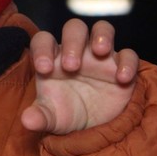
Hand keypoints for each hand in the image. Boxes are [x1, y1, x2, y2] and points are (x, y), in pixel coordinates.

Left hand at [21, 19, 138, 134]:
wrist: (94, 127)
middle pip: (74, 28)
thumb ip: (39, 117)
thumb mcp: (52, 119)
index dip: (42, 49)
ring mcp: (100, 57)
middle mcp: (77, 52)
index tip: (43, 69)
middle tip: (71, 66)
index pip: (44, 41)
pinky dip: (127, 63)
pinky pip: (128, 54)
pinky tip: (121, 78)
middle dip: (72, 42)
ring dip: (102, 35)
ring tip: (100, 52)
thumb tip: (27, 120)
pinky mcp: (121, 66)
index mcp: (53, 58)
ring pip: (103, 29)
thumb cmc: (67, 114)